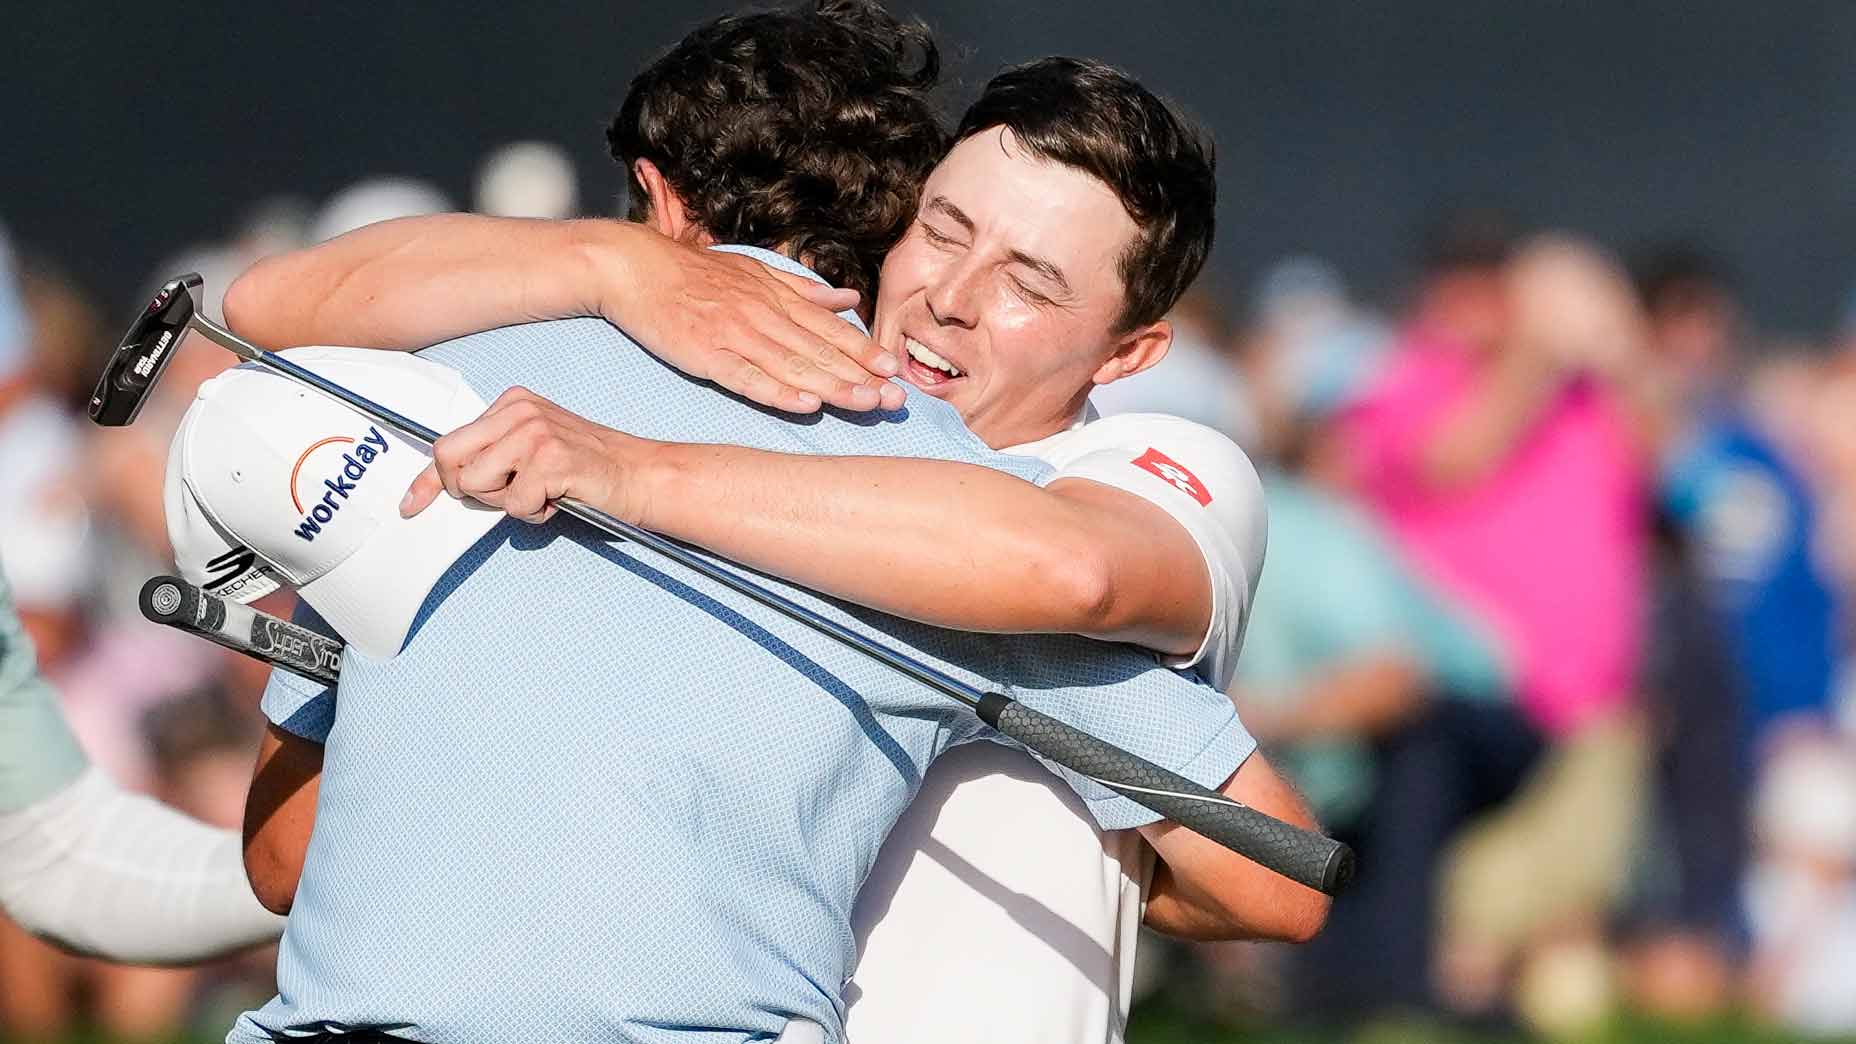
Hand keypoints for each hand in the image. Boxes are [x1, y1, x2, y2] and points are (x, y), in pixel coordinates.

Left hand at [399, 387, 643, 524]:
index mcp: (512, 403)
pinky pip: (514, 505)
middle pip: (449, 458)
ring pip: (477, 484)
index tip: (412, 503)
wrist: (640, 475)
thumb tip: (447, 482)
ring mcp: (535, 433)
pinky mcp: (551, 460)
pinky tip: (559, 498)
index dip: (428, 478)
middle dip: (467, 489)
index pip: (450, 440)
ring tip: (539, 492)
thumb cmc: (588, 469)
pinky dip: (534, 513)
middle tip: (504, 495)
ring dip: (505, 502)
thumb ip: (492, 457)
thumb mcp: (532, 451)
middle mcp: (519, 410)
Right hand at [598, 230, 904, 412]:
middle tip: (896, 399)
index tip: (894, 369)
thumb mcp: (753, 272)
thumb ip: (801, 289)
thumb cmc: (692, 272)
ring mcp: (734, 335)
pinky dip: (777, 392)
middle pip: (819, 350)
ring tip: (866, 405)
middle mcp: (762, 314)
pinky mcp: (706, 354)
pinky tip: (805, 406)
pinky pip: (747, 378)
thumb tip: (847, 299)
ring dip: (832, 387)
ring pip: (792, 366)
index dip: (862, 350)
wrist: (634, 267)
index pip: (827, 328)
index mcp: (774, 296)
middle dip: (860, 375)